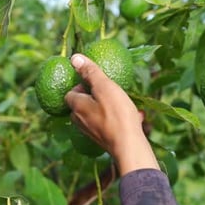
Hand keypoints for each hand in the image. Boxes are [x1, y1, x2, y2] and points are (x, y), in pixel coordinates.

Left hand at [64, 54, 159, 175]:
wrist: (129, 146)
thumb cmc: (117, 114)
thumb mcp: (104, 87)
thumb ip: (90, 72)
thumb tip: (75, 57)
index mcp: (77, 107)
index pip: (70, 93)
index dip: (81, 86)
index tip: (96, 83)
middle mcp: (80, 122)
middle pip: (81, 105)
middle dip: (94, 97)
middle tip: (110, 92)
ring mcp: (91, 133)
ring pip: (96, 115)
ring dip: (109, 108)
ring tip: (125, 104)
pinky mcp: (103, 141)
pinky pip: (108, 125)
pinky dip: (117, 119)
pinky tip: (135, 117)